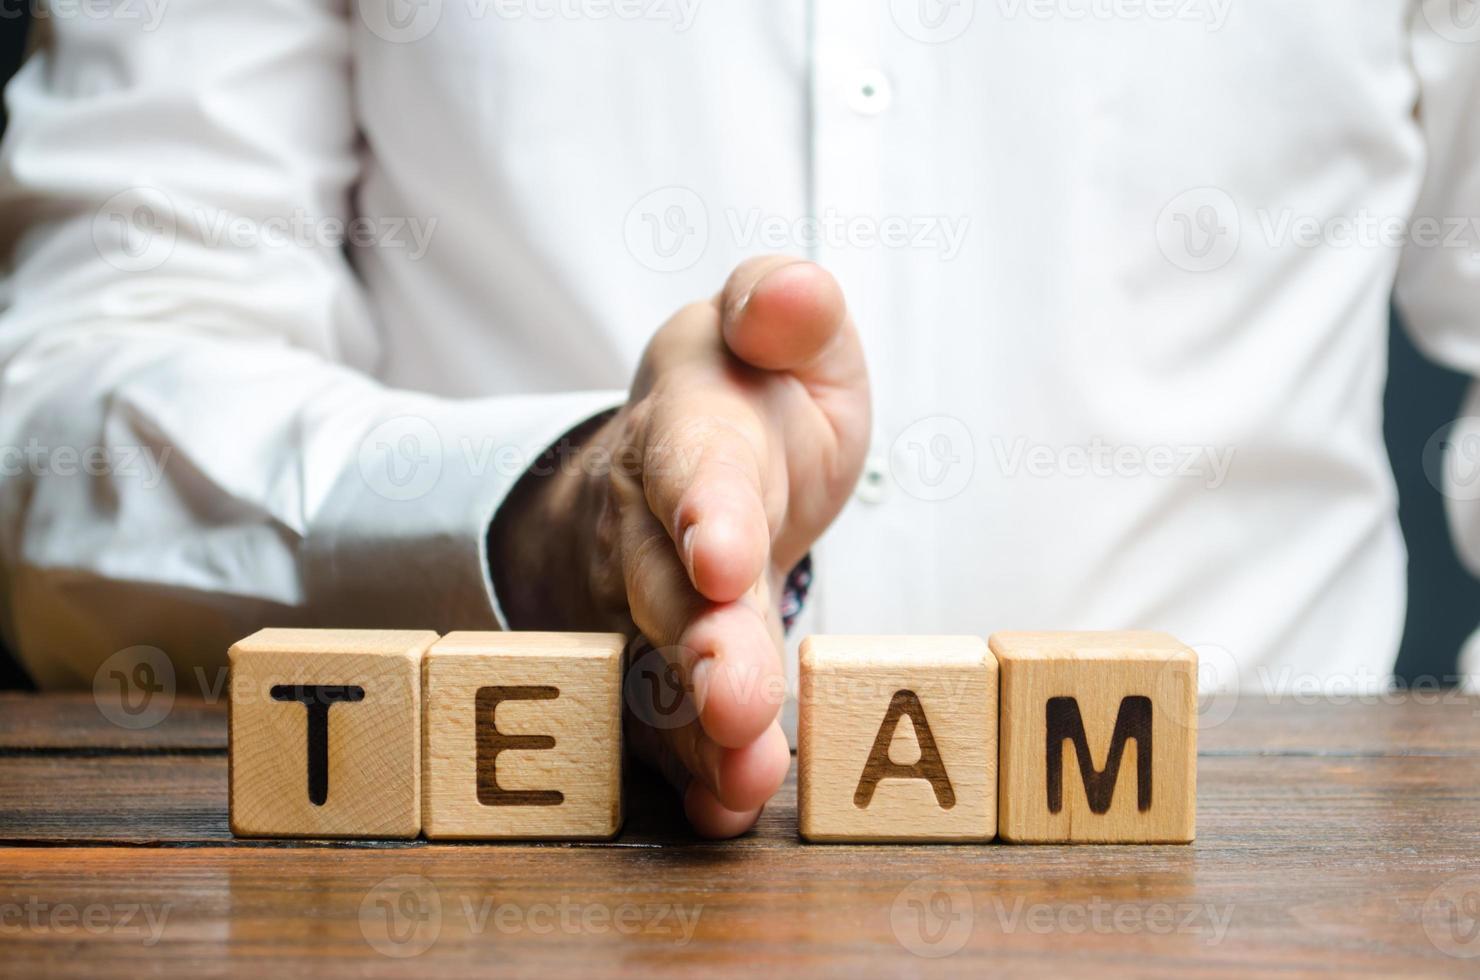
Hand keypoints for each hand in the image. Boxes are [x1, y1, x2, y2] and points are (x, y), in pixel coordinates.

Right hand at [491, 256, 870, 836]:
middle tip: (736, 703)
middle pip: (669, 589)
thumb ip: (786, 310)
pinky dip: (692, 771)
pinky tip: (727, 809)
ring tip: (744, 779)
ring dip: (698, 727)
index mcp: (692, 426)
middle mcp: (654, 523)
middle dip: (703, 647)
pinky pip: (665, 722)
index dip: (704, 512)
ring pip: (661, 668)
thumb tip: (793, 292)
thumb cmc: (751, 398)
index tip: (724, 558)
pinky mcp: (660, 663)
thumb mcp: (776, 333)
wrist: (683, 469)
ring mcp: (649, 603)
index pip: (693, 466)